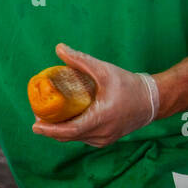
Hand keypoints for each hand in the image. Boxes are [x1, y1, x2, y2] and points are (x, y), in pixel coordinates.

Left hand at [31, 43, 159, 146]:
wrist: (153, 100)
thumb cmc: (128, 84)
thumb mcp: (104, 70)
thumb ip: (80, 60)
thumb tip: (59, 48)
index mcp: (102, 118)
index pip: (70, 130)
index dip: (50, 129)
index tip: (34, 126)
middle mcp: (103, 133)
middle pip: (69, 136)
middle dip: (51, 129)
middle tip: (37, 117)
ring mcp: (105, 139)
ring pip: (76, 138)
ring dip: (60, 131)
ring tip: (47, 117)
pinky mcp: (106, 139)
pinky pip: (83, 137)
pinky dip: (72, 131)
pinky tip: (64, 121)